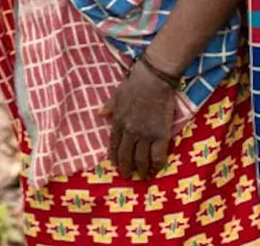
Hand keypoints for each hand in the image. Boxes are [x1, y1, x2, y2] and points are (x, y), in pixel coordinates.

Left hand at [102, 62, 176, 178]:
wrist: (153, 81)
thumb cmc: (134, 84)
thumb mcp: (117, 94)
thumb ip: (109, 107)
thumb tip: (99, 113)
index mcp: (117, 122)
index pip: (114, 146)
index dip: (114, 158)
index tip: (115, 166)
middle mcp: (129, 132)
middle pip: (126, 156)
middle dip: (126, 169)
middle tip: (128, 177)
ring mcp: (145, 135)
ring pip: (141, 160)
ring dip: (141, 171)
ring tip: (142, 177)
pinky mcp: (160, 135)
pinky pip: (158, 156)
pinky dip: (156, 166)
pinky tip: (156, 170)